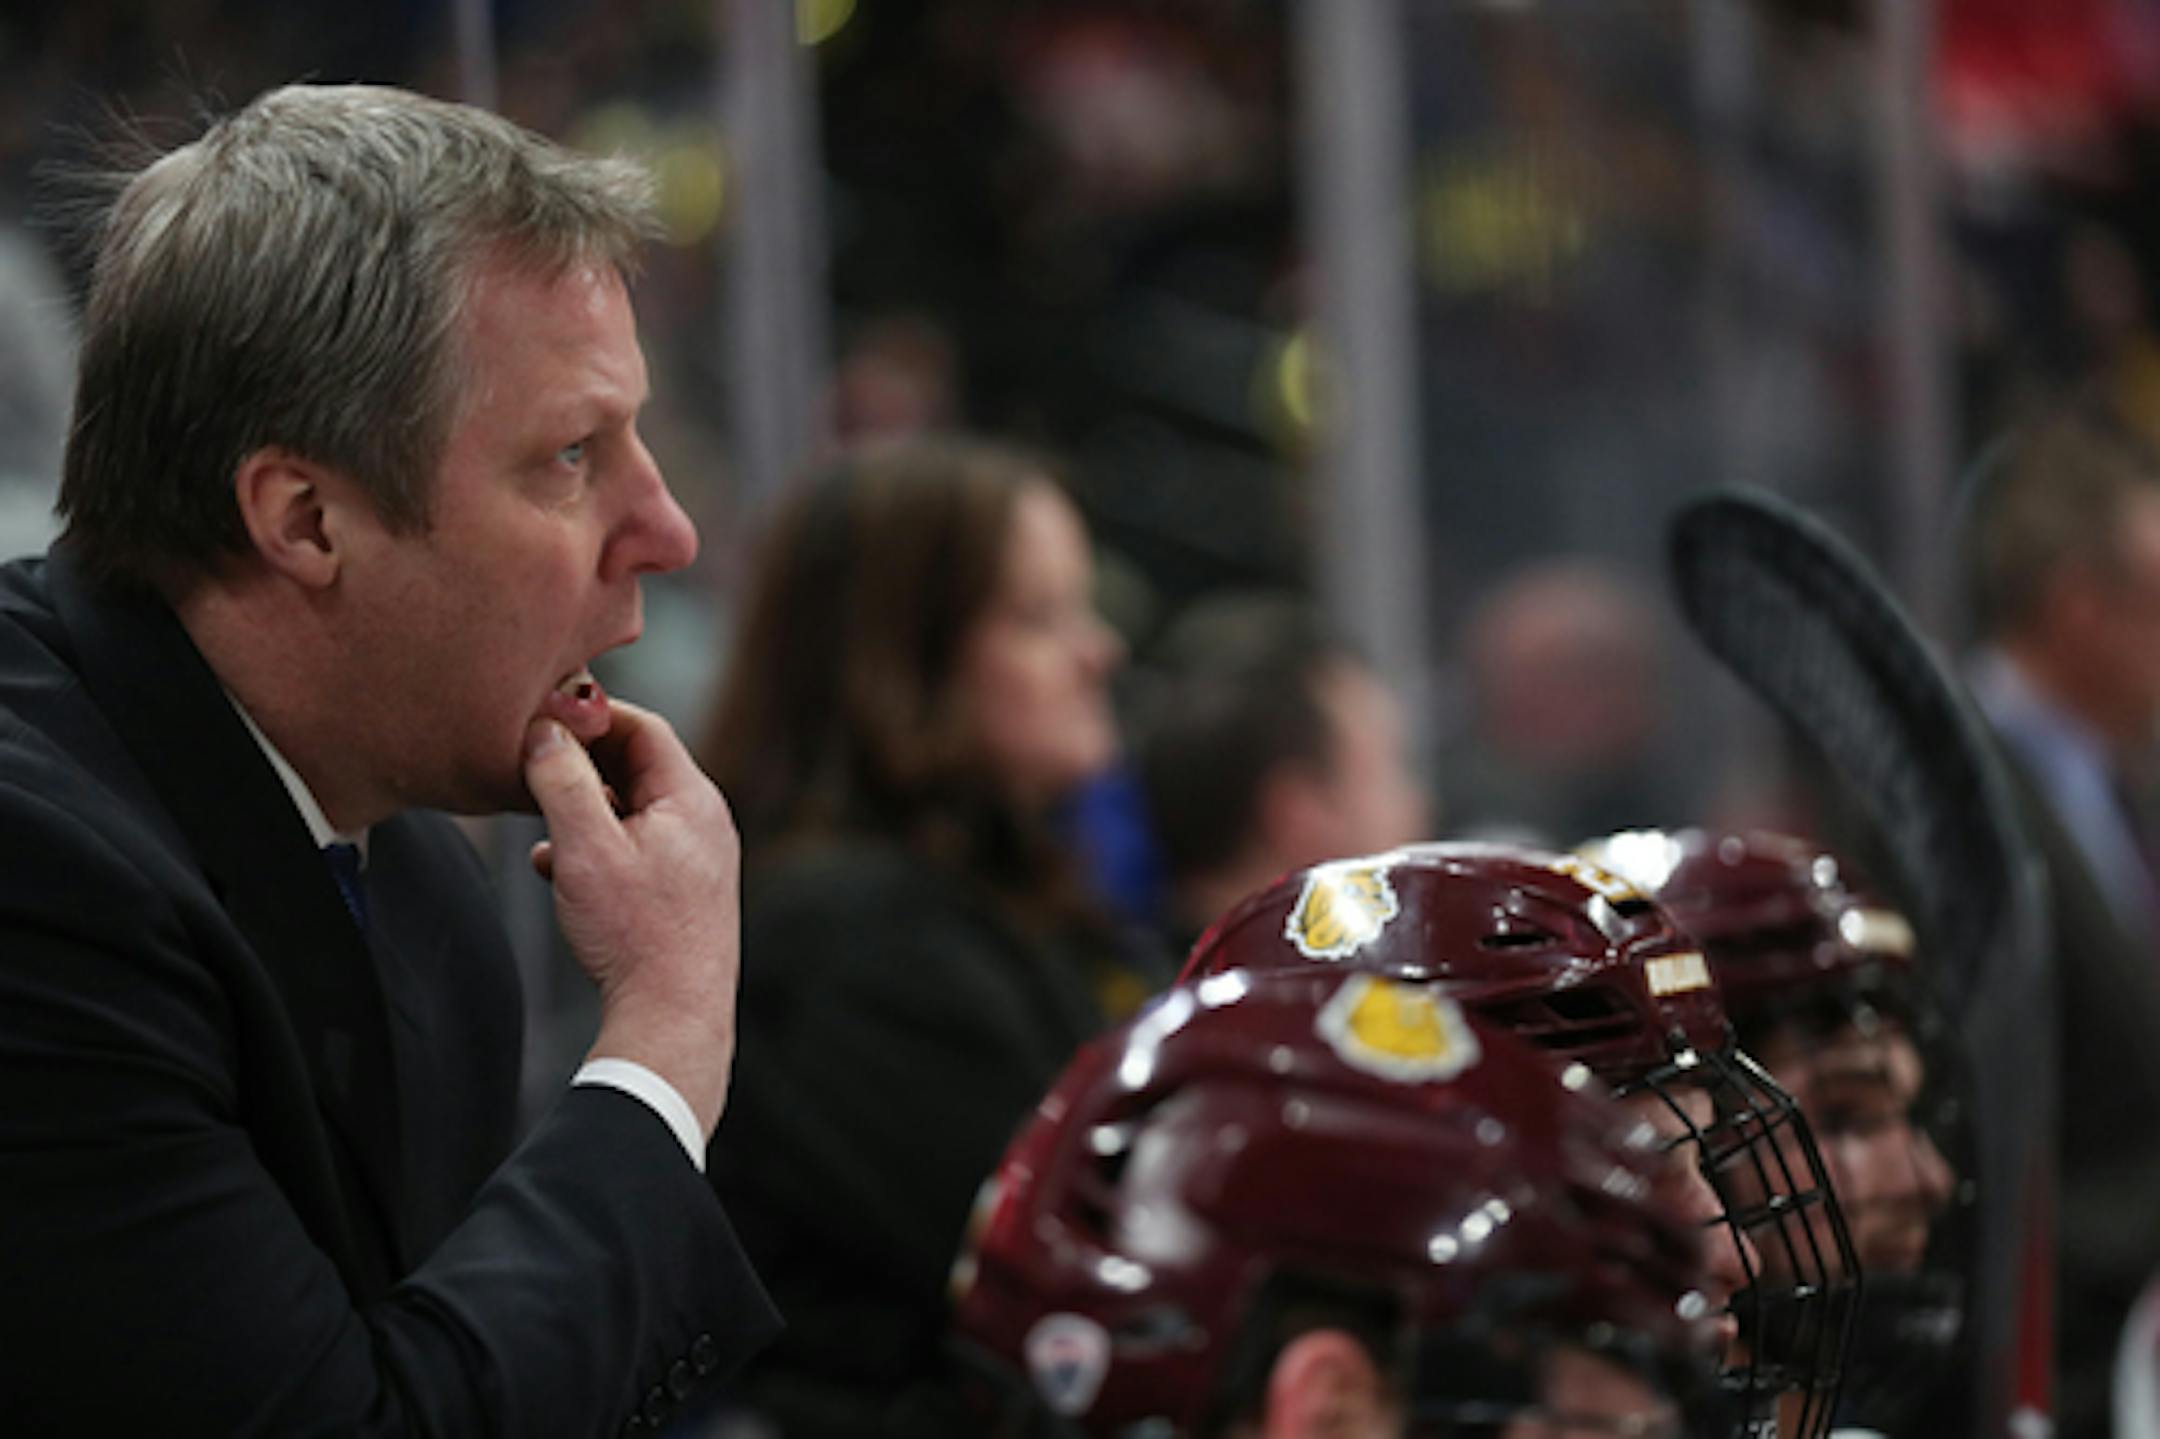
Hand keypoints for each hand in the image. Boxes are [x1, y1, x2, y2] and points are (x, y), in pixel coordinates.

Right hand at [523, 701, 739, 1138]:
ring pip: (629, 810)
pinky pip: (631, 849)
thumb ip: (562, 782)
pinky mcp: (680, 892)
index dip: (592, 715)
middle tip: (531, 764)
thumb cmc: (636, 934)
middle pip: (636, 767)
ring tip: (538, 821)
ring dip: (581, 810)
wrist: (673, 1016)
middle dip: (580, 764)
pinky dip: (593, 847)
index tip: (545, 716)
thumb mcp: (586, 848)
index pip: (643, 727)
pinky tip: (553, 867)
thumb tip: (544, 731)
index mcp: (691, 799)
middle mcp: (703, 823)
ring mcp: (695, 859)